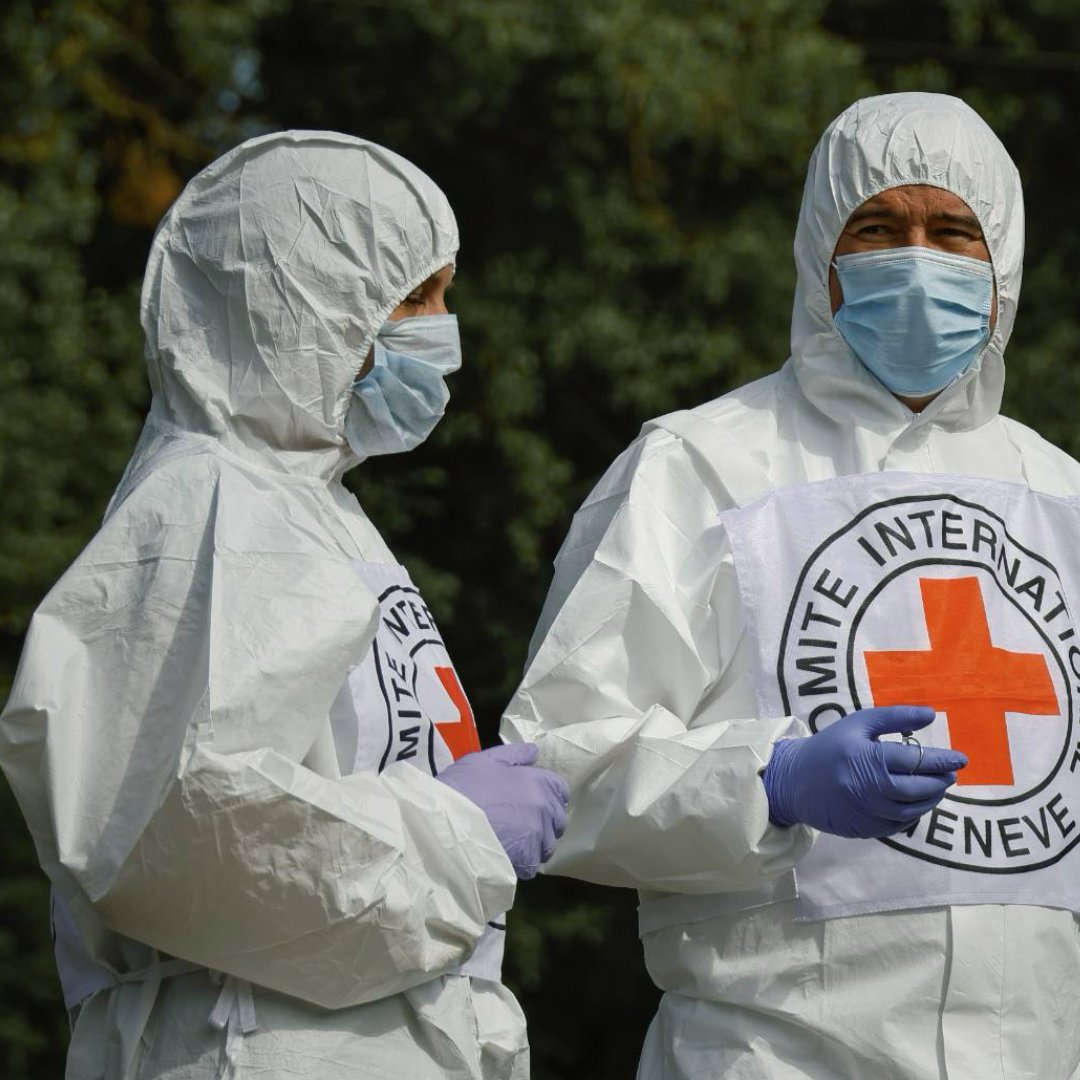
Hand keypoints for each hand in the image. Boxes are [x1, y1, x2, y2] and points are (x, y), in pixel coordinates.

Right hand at [437, 743, 569, 878]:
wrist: (447, 822)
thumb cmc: (465, 786)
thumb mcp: (486, 760)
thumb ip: (515, 755)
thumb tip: (534, 752)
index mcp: (539, 783)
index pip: (561, 790)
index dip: (548, 795)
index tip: (533, 800)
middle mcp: (545, 809)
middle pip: (557, 819)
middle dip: (544, 822)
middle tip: (520, 823)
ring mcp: (538, 836)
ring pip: (547, 844)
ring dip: (535, 844)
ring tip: (513, 843)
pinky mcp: (527, 860)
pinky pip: (532, 864)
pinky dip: (522, 862)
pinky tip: (505, 856)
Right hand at [762, 705, 966, 838]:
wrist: (794, 780)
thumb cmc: (830, 747)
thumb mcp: (858, 724)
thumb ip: (894, 717)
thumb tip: (931, 715)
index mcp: (865, 757)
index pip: (913, 760)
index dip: (941, 759)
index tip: (961, 758)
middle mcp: (867, 787)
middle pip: (916, 788)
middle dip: (939, 780)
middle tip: (951, 773)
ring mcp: (865, 812)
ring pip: (911, 810)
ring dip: (931, 798)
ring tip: (938, 786)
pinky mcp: (863, 829)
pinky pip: (898, 825)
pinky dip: (914, 814)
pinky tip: (917, 802)